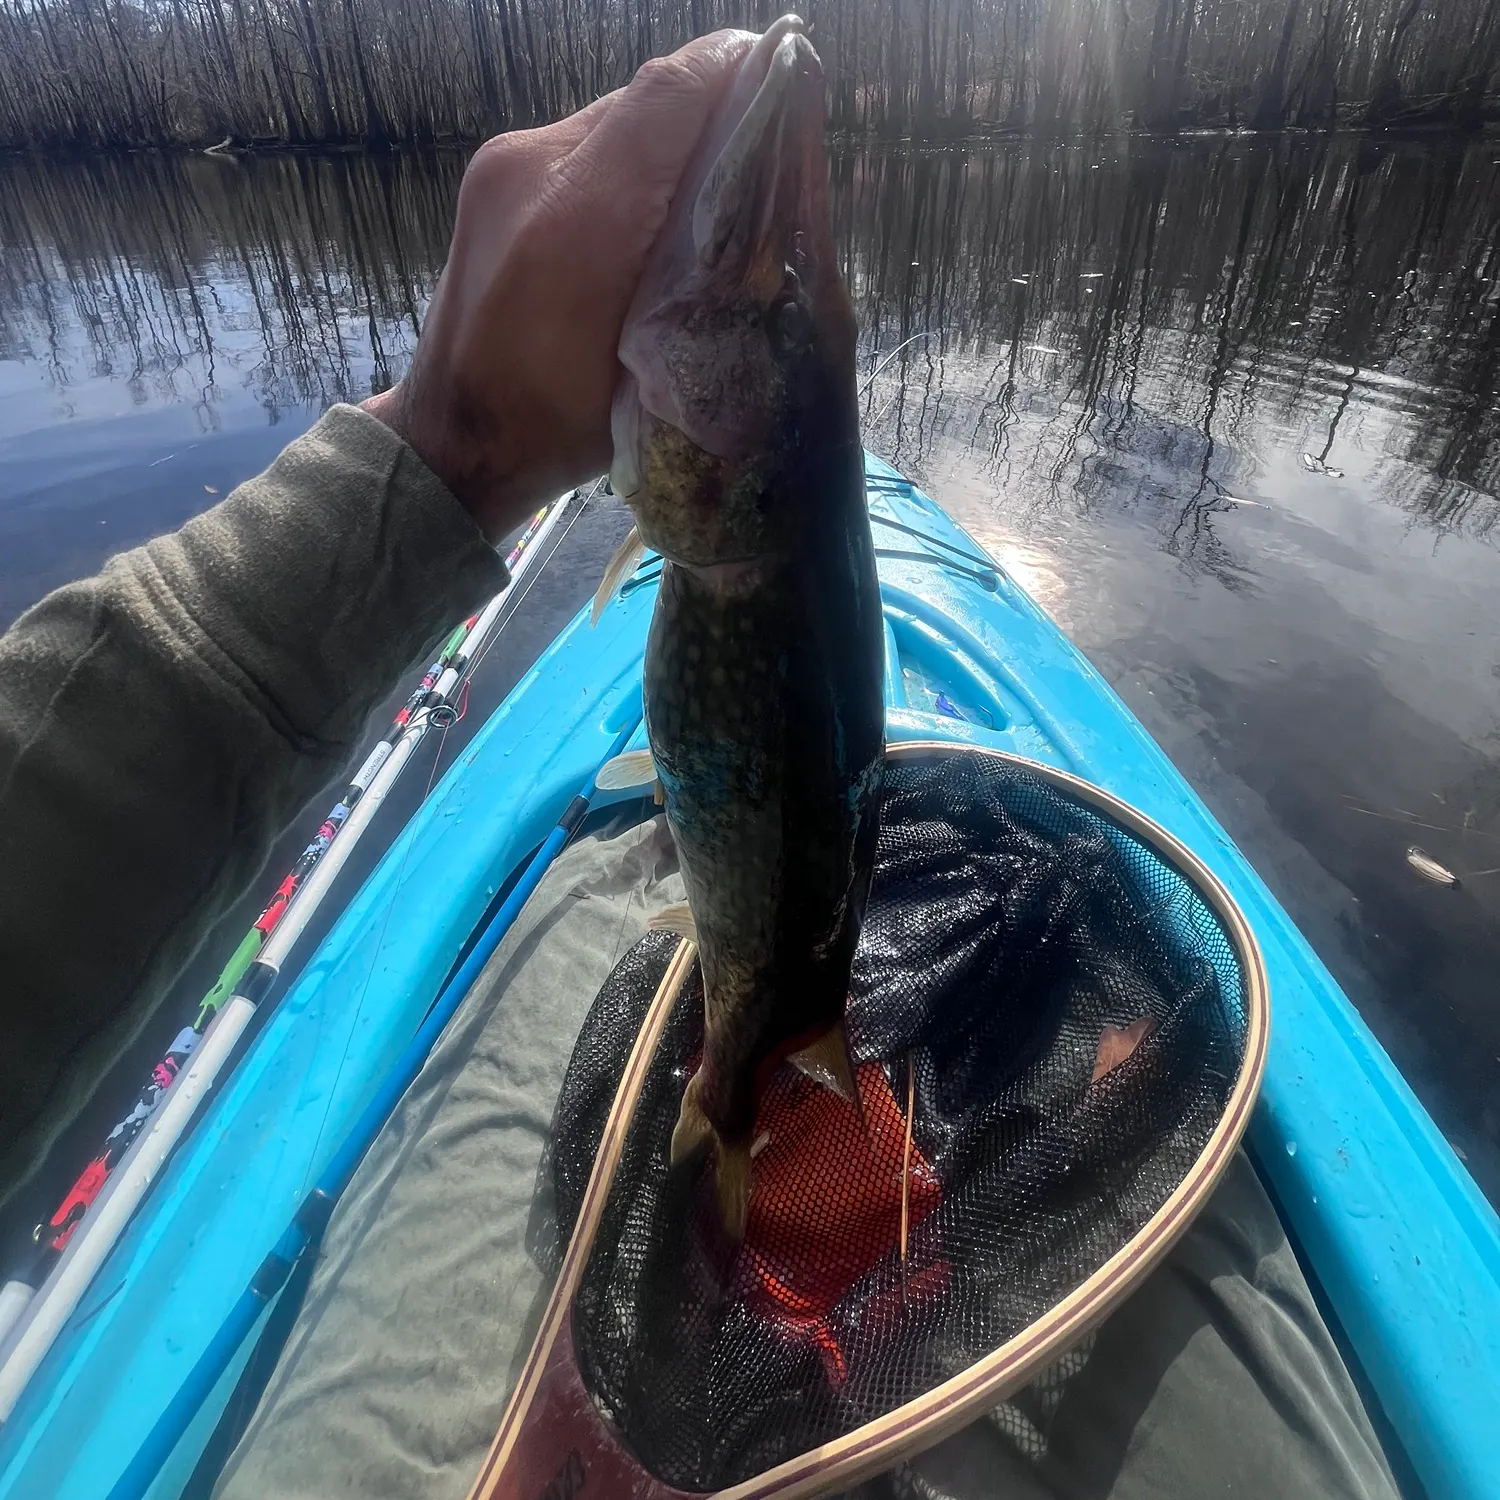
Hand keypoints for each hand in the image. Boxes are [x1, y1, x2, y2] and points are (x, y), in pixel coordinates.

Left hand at [363, 30, 754, 540]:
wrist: (454, 440)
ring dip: (665, 146)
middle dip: (709, 118)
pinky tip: (642, 217)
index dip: (739, 73)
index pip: (673, 94)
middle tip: (756, 160)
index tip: (787, 78)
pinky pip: (581, 144)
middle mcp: (535, 170)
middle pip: (647, 100)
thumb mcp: (658, 367)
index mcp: (582, 222)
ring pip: (615, 119)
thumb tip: (757, 195)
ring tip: (701, 197)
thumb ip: (705, 274)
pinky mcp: (491, 174)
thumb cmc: (561, 425)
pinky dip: (624, 165)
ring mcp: (504, 164)